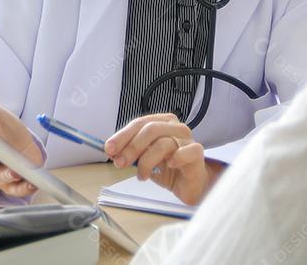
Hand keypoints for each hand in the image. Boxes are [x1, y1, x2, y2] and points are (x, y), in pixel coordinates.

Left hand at [104, 113, 224, 205]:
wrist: (188, 184)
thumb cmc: (167, 168)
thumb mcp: (143, 159)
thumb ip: (129, 152)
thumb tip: (112, 151)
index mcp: (161, 122)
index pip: (139, 123)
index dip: (122, 136)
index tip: (109, 149)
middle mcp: (175, 127)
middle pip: (150, 129)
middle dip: (132, 147)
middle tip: (120, 163)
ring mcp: (187, 139)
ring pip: (164, 143)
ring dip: (147, 161)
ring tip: (142, 175)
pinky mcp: (197, 153)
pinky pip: (187, 151)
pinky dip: (176, 157)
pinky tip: (169, 165)